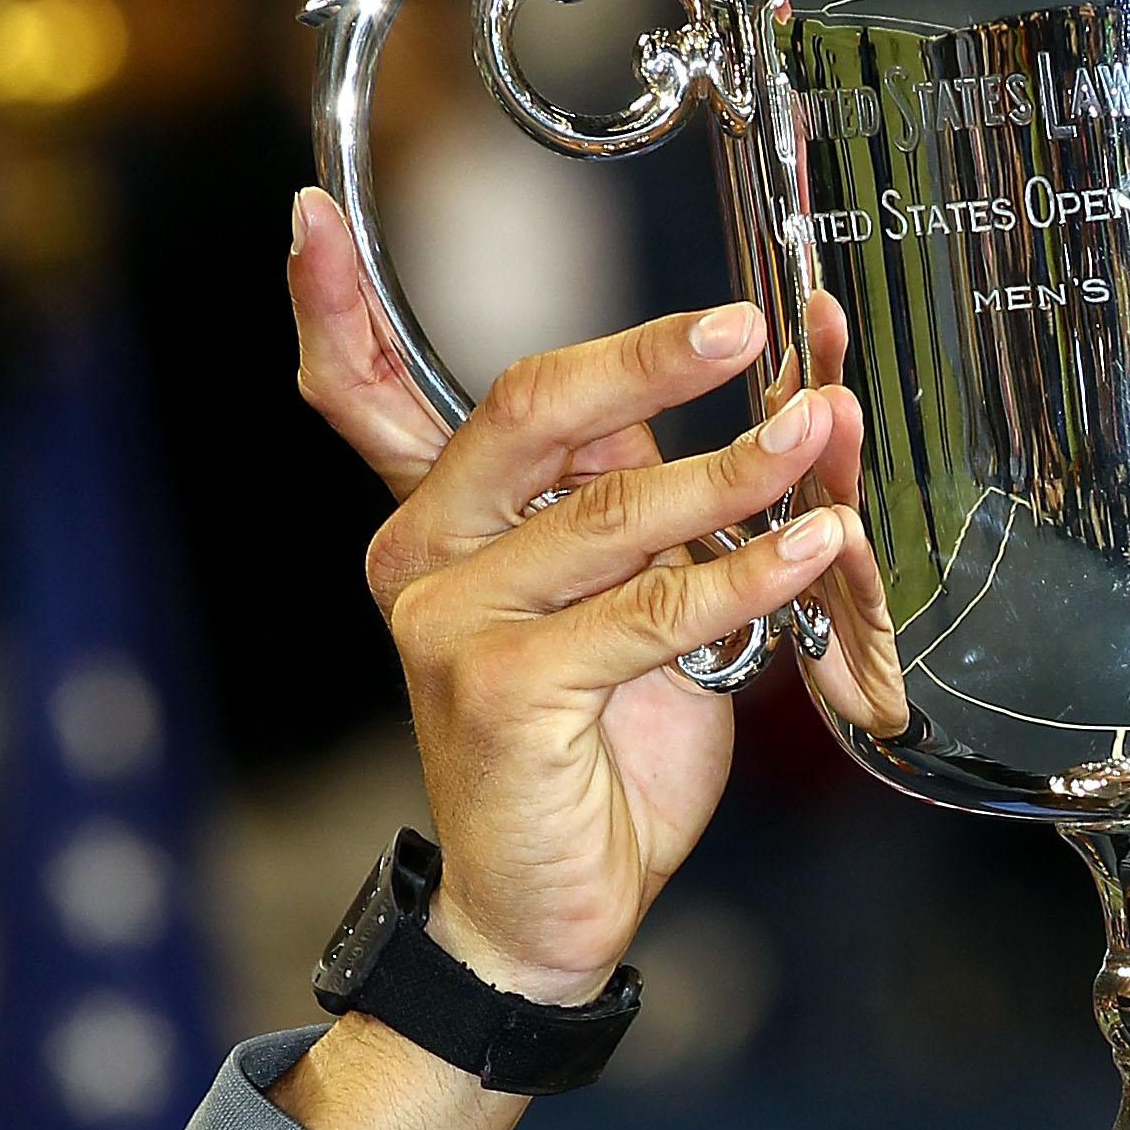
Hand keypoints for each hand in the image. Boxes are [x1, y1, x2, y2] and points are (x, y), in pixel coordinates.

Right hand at [286, 197, 905, 995]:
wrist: (552, 912)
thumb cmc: (594, 758)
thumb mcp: (621, 602)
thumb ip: (632, 504)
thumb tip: (713, 391)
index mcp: (437, 518)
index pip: (361, 394)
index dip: (328, 306)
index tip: (308, 217)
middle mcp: (423, 553)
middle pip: (530, 410)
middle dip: (647, 357)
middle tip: (746, 324)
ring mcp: (452, 618)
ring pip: (613, 511)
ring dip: (737, 469)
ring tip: (821, 432)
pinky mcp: (502, 685)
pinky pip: (648, 608)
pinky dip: (743, 573)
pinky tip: (808, 543)